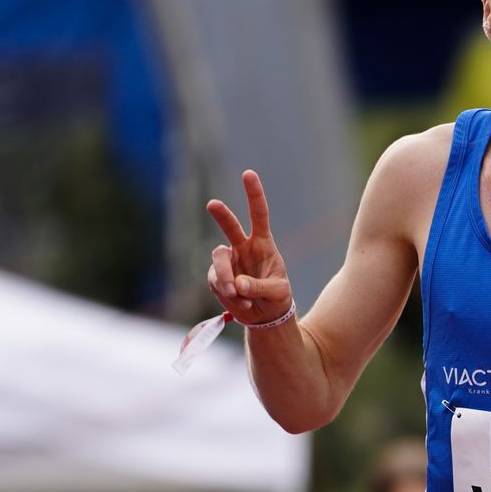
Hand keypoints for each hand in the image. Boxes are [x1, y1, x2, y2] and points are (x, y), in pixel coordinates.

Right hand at [205, 170, 293, 325]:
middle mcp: (243, 248)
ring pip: (218, 259)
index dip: (254, 194)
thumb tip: (237, 285)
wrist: (265, 317)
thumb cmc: (277, 298)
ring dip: (225, 276)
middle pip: (230, 227)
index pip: (259, 214)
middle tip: (213, 204)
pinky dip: (227, 295)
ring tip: (237, 294)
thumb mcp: (277, 292)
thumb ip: (259, 287)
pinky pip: (216, 282)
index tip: (248, 174)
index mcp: (263, 243)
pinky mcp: (217, 278)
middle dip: (222, 215)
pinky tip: (241, 303)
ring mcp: (229, 262)